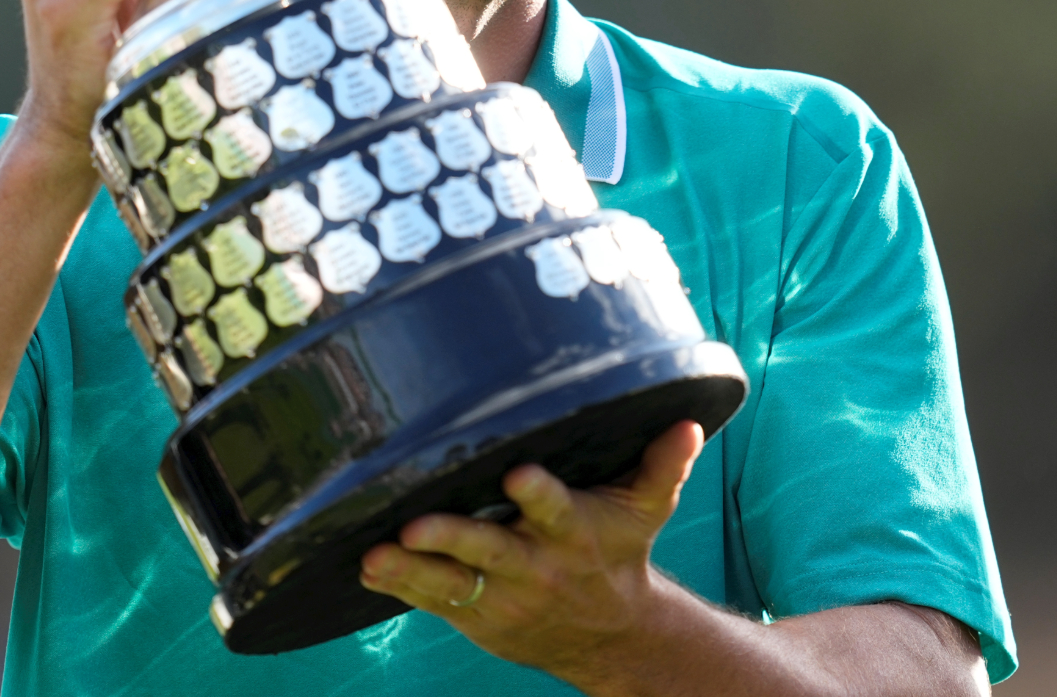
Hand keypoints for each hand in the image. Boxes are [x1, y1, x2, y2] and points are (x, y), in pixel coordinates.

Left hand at [358, 420, 705, 684]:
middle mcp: (535, 565)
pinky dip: (399, 587)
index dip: (537, 495)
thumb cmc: (618, 552)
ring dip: (410, 570)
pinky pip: (432, 602)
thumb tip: (690, 422)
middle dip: (453, 538)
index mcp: (573, 532)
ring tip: (375, 555)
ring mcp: (502, 595)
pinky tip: (366, 569)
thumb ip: (662, 466)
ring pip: (450, 582)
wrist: (610, 635)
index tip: (516, 475)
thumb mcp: (645, 511)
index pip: (555, 509)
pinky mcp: (477, 617)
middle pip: (490, 550)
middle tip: (416, 525)